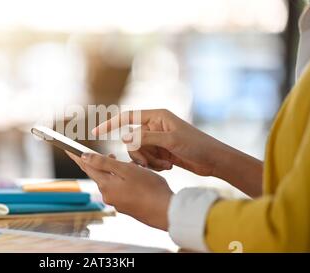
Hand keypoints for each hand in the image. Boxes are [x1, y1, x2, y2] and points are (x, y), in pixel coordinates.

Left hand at [66, 151, 172, 230]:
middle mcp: (108, 195)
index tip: (68, 149)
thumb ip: (104, 163)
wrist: (165, 211)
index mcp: (105, 185)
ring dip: (117, 171)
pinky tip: (136, 177)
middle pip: (99, 174)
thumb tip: (84, 157)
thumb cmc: (149, 188)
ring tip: (131, 165)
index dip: (77, 157)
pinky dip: (124, 181)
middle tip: (113, 154)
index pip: (87, 167)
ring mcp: (117, 202)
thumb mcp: (126, 170)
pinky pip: (120, 189)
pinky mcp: (126, 206)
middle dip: (104, 163)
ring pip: (112, 181)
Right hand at [93, 109, 221, 175]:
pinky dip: (154, 165)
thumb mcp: (170, 141)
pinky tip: (169, 167)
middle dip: (140, 153)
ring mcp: (157, 140)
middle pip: (131, 140)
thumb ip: (145, 138)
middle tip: (153, 161)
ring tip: (166, 164)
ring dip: (149, 161)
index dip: (110, 123)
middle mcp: (155, 126)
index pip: (127, 117)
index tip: (95, 133)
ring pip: (138, 152)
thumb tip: (124, 137)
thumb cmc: (197, 146)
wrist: (214, 161)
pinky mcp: (160, 152)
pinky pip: (146, 159)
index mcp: (157, 116)